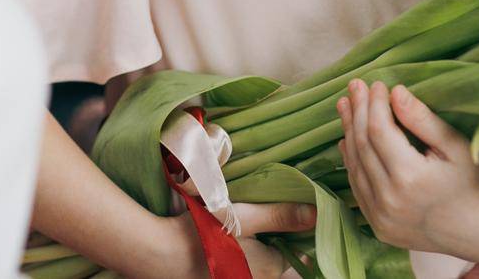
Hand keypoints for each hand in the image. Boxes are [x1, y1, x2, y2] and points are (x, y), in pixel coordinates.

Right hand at [163, 201, 317, 278]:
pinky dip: (240, 246)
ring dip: (256, 238)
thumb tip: (318, 213)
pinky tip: (226, 229)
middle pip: (278, 253)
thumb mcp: (247, 216)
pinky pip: (241, 261)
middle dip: (275, 233)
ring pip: (258, 257)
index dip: (298, 229)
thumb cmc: (207, 233)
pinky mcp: (222, 276)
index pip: (299, 250)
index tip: (293, 208)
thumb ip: (281, 216)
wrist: (160, 254)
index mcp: (272, 267)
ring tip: (245, 213)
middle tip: (266, 206)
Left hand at [337, 80, 478, 262]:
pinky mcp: (379, 227)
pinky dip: (352, 161)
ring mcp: (382, 218)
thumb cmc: (476, 184)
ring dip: (349, 132)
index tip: (377, 83)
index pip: (379, 130)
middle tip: (355, 85)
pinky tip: (348, 140)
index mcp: (411, 179)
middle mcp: (390, 201)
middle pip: (363, 145)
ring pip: (355, 165)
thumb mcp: (456, 147)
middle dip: (358, 111)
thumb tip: (395, 91)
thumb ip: (423, 120)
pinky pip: (358, 188)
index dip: (375, 103)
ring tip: (346, 105)